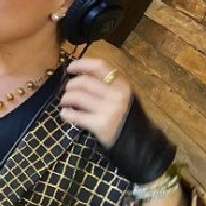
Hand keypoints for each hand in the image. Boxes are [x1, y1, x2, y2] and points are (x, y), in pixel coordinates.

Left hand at [59, 58, 174, 183]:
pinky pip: (75, 116)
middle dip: (70, 86)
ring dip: (65, 99)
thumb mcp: (123, 95)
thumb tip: (79, 76)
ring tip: (64, 103)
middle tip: (66, 91)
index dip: (81, 64)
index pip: (99, 66)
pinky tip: (65, 114)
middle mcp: (116, 94)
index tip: (69, 68)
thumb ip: (107, 85)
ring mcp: (108, 110)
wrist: (140, 141)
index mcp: (122, 84)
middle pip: (83, 82)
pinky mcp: (100, 125)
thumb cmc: (127, 116)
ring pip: (77, 97)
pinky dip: (66, 114)